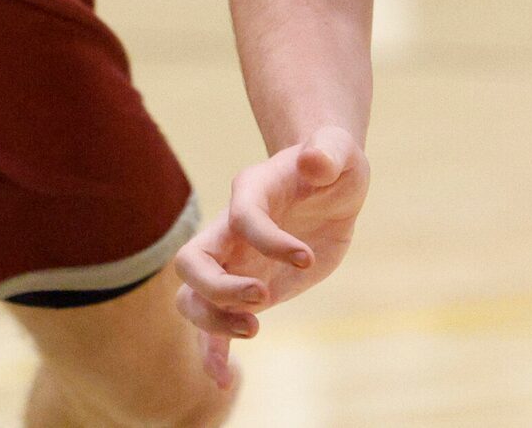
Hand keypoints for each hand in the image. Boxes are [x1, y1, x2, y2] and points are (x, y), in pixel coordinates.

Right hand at [173, 127, 368, 388]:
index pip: (242, 218)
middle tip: (265, 298)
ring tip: (254, 331)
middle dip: (221, 288)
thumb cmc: (331, 162)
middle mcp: (230, 228)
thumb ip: (327, 152)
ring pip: (193, 298)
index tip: (307, 258)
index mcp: (251, 190)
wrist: (326, 182)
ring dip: (214, 322)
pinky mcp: (245, 288)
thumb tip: (314, 160)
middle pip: (193, 263)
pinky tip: (224, 380)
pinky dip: (214, 352)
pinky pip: (215, 323)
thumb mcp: (338, 150)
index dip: (269, 240)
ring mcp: (233, 261)